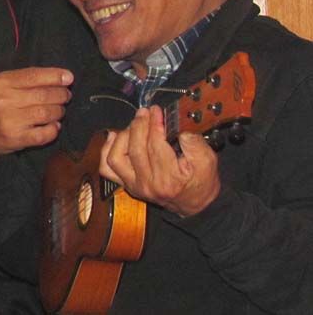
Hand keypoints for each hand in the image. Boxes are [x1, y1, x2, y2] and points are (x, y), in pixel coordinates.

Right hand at [0, 67, 72, 160]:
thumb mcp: (0, 85)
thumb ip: (24, 79)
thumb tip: (60, 78)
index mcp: (1, 83)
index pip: (34, 76)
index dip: (55, 76)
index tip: (69, 78)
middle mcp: (4, 100)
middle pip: (44, 94)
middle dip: (61, 95)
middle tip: (65, 96)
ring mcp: (10, 120)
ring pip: (47, 113)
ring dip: (59, 112)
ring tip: (58, 111)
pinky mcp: (16, 139)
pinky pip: (44, 134)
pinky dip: (54, 129)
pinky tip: (53, 126)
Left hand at [99, 105, 220, 216]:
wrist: (194, 203)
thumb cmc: (200, 183)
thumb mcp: (207, 162)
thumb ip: (194, 143)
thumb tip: (178, 127)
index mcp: (169, 179)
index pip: (155, 145)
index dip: (154, 124)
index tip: (156, 111)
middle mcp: (148, 184)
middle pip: (135, 149)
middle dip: (139, 126)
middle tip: (145, 112)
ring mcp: (135, 185)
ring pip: (116, 157)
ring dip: (123, 136)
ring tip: (135, 125)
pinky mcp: (127, 183)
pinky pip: (107, 168)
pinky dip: (107, 150)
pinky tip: (115, 136)